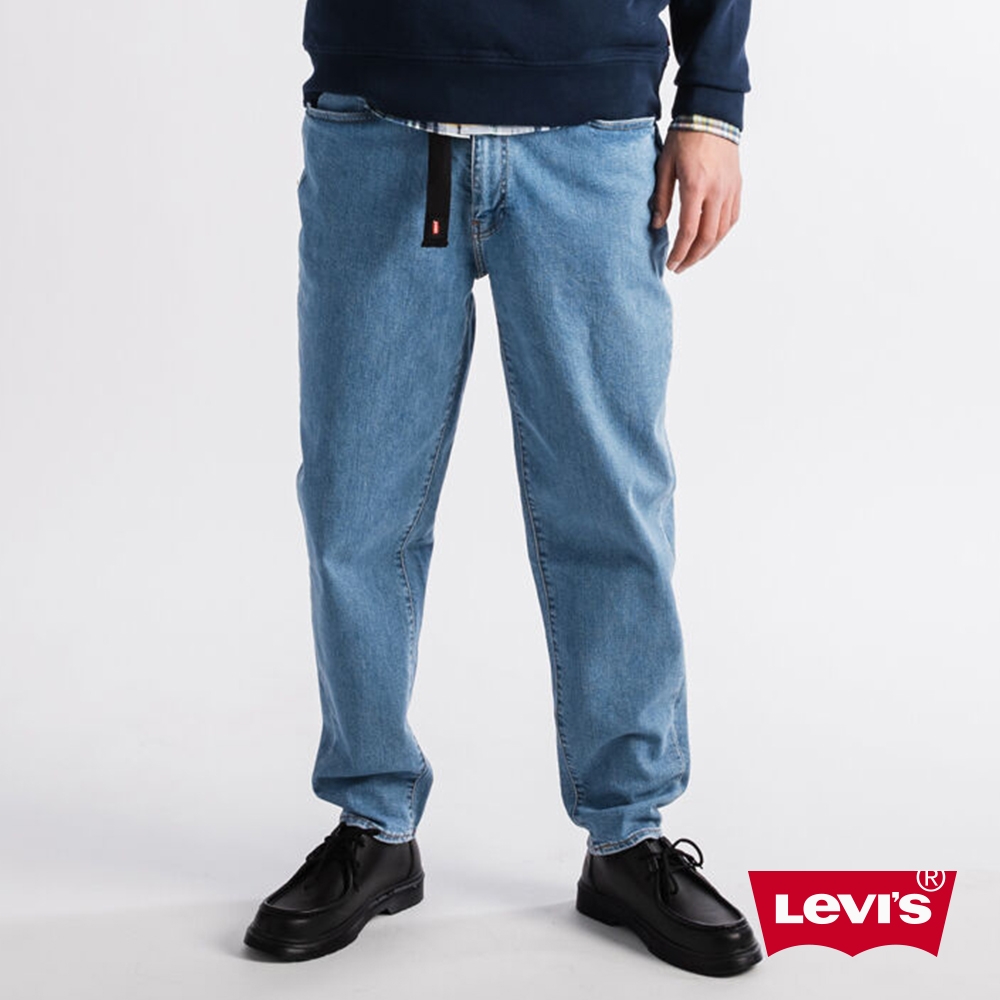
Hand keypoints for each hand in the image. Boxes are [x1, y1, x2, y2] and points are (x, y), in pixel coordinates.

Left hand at [651, 129, 741, 273]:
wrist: (712, 113)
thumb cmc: (684, 137)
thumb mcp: (664, 165)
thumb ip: (661, 197)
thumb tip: (657, 226)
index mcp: (696, 186)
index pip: (689, 231)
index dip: (680, 252)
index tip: (671, 264)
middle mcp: (717, 191)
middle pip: (708, 236)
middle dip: (693, 257)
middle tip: (680, 268)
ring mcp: (730, 189)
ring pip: (722, 230)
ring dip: (707, 249)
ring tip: (693, 258)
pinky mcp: (737, 186)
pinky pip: (732, 218)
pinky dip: (720, 234)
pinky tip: (709, 240)